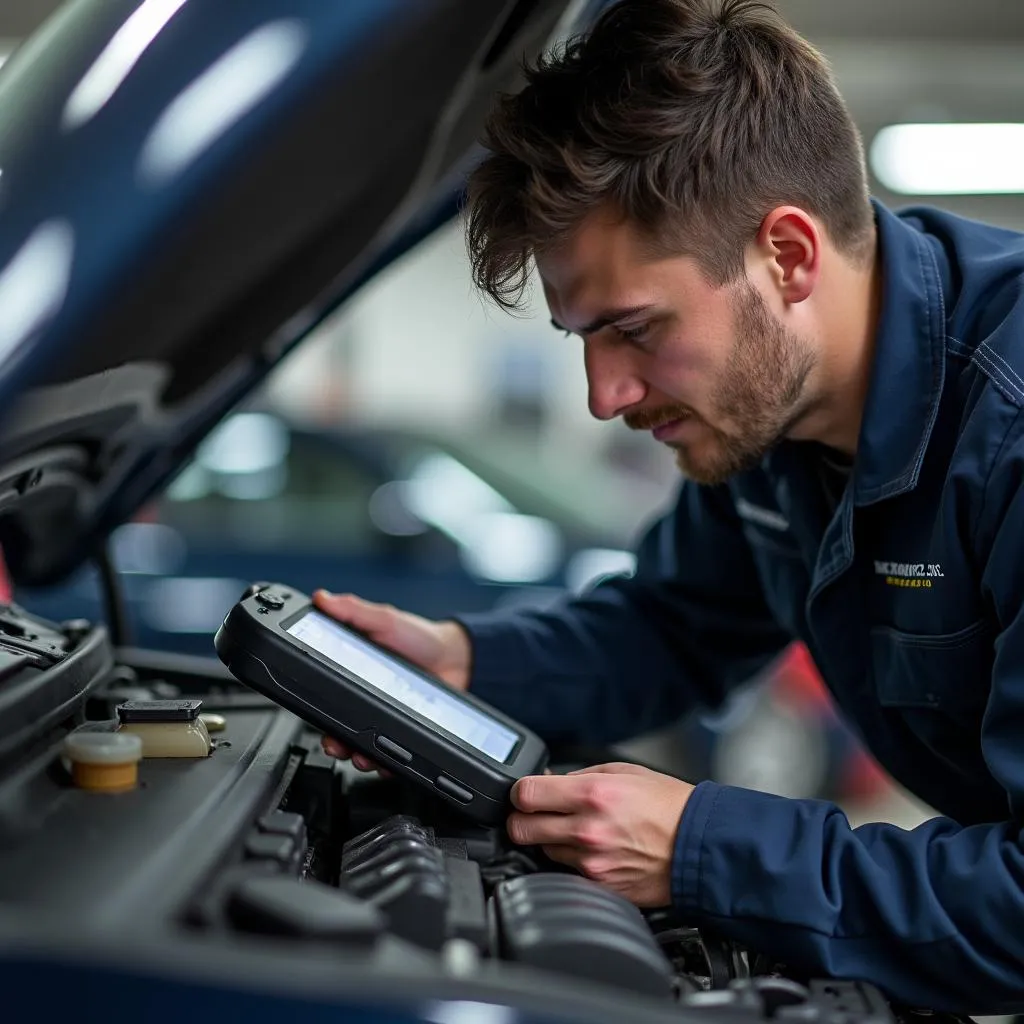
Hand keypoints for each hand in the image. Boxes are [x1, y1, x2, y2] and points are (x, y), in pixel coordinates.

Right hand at [313, 590, 471, 770]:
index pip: (324, 690)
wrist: (460, 659)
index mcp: (352, 670)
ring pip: (359, 744)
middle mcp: (364, 696)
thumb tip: (322, 598)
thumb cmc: (421, 637)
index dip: (313, 704)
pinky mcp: (403, 730)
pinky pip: (388, 754)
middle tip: (333, 741)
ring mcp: (383, 715)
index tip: (309, 711)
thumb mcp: (386, 619)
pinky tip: (383, 762)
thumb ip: (354, 611)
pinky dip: (383, 763)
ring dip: (355, 754)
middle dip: (332, 738)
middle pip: (338, 724)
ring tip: (359, 755)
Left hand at [507, 762, 694, 906]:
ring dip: (549, 841)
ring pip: (541, 851)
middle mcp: (587, 829)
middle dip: (523, 819)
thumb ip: (579, 775)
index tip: (524, 793)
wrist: (699, 846)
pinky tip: (591, 850)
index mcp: (592, 794)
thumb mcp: (623, 772)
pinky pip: (566, 872)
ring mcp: (591, 862)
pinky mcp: (599, 885)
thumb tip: (548, 782)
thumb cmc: (667, 806)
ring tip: (574, 831)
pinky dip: (570, 861)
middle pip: (521, 829)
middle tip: (535, 814)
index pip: (525, 795)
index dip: (519, 793)